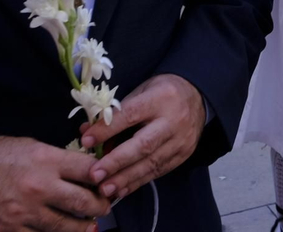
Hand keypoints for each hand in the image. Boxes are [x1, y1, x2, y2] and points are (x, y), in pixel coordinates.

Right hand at [0, 136, 108, 231]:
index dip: (104, 177)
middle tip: (104, 207)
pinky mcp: (9, 230)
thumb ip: (59, 159)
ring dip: (83, 227)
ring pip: (67, 226)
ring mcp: (24, 212)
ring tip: (90, 225)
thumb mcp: (32, 146)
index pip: (89, 170)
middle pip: (84, 202)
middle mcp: (39, 186)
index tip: (107, 182)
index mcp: (46, 160)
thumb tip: (87, 170)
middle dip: (101, 206)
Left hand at [77, 74, 204, 200]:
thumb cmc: (161, 93)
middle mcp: (174, 120)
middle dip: (116, 162)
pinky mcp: (184, 154)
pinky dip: (138, 181)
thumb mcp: (139, 92)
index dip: (107, 129)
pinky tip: (122, 190)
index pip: (130, 115)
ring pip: (152, 162)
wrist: (197, 97)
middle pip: (144, 144)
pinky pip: (159, 171)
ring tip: (105, 189)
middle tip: (95, 175)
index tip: (85, 141)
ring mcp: (181, 140)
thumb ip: (115, 114)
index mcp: (161, 98)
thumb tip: (86, 133)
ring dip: (126, 178)